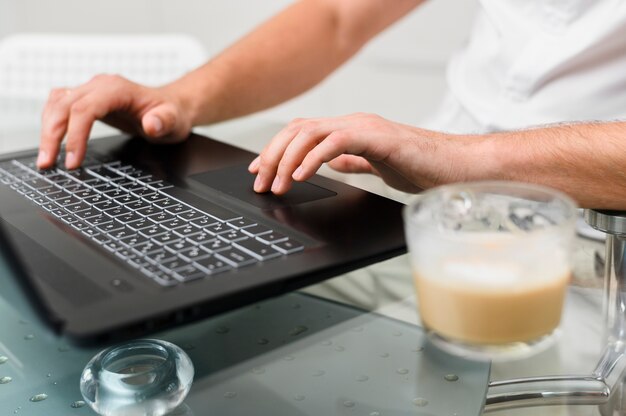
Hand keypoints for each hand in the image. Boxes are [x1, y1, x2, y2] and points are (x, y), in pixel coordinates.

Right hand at [37, 74, 192, 169]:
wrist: (172, 106)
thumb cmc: (171, 113)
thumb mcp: (174, 121)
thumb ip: (164, 121)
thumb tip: (151, 125)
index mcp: (117, 89)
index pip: (85, 109)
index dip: (75, 135)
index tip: (73, 161)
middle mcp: (100, 86)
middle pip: (64, 106)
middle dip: (52, 136)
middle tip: (47, 164)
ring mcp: (91, 91)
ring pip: (56, 105)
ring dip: (46, 131)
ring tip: (45, 159)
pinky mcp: (86, 100)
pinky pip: (59, 106)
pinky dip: (50, 123)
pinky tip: (50, 142)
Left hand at [248, 113, 455, 194]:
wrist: (455, 167)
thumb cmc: (422, 166)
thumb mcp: (377, 165)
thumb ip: (353, 161)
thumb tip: (332, 163)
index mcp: (351, 130)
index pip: (302, 132)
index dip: (276, 149)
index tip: (260, 170)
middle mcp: (353, 123)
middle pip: (298, 129)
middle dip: (273, 155)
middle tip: (261, 181)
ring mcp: (364, 127)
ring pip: (310, 132)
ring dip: (288, 159)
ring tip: (279, 184)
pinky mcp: (376, 137)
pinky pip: (335, 142)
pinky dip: (313, 158)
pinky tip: (302, 175)